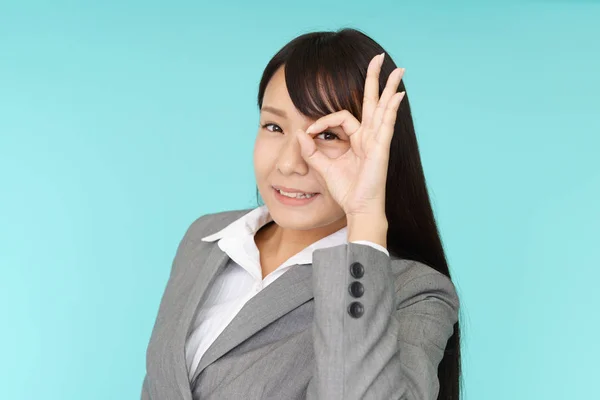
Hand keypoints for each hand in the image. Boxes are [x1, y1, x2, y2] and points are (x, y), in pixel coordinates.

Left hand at [296, 52, 405, 217]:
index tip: (308, 133)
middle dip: (375, 79)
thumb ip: (310, 150)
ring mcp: (377, 141)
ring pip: (383, 107)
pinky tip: (398, 94)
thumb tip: (298, 133)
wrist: (357, 208)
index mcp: (356, 140)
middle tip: (379, 57)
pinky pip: (386, 125)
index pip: (340, 117)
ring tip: (398, 68)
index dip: (322, 121)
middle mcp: (369, 136)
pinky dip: (392, 109)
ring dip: (389, 87)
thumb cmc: (345, 191)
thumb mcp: (323, 167)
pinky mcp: (381, 149)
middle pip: (373, 101)